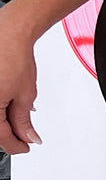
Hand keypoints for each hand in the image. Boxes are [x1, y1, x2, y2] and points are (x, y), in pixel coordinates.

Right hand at [0, 10, 41, 154]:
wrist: (9, 32)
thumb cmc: (14, 56)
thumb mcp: (25, 95)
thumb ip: (24, 122)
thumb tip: (29, 137)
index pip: (1, 139)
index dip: (16, 146)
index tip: (26, 147)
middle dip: (8, 135)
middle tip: (24, 135)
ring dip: (2, 122)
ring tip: (16, 118)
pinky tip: (6, 105)